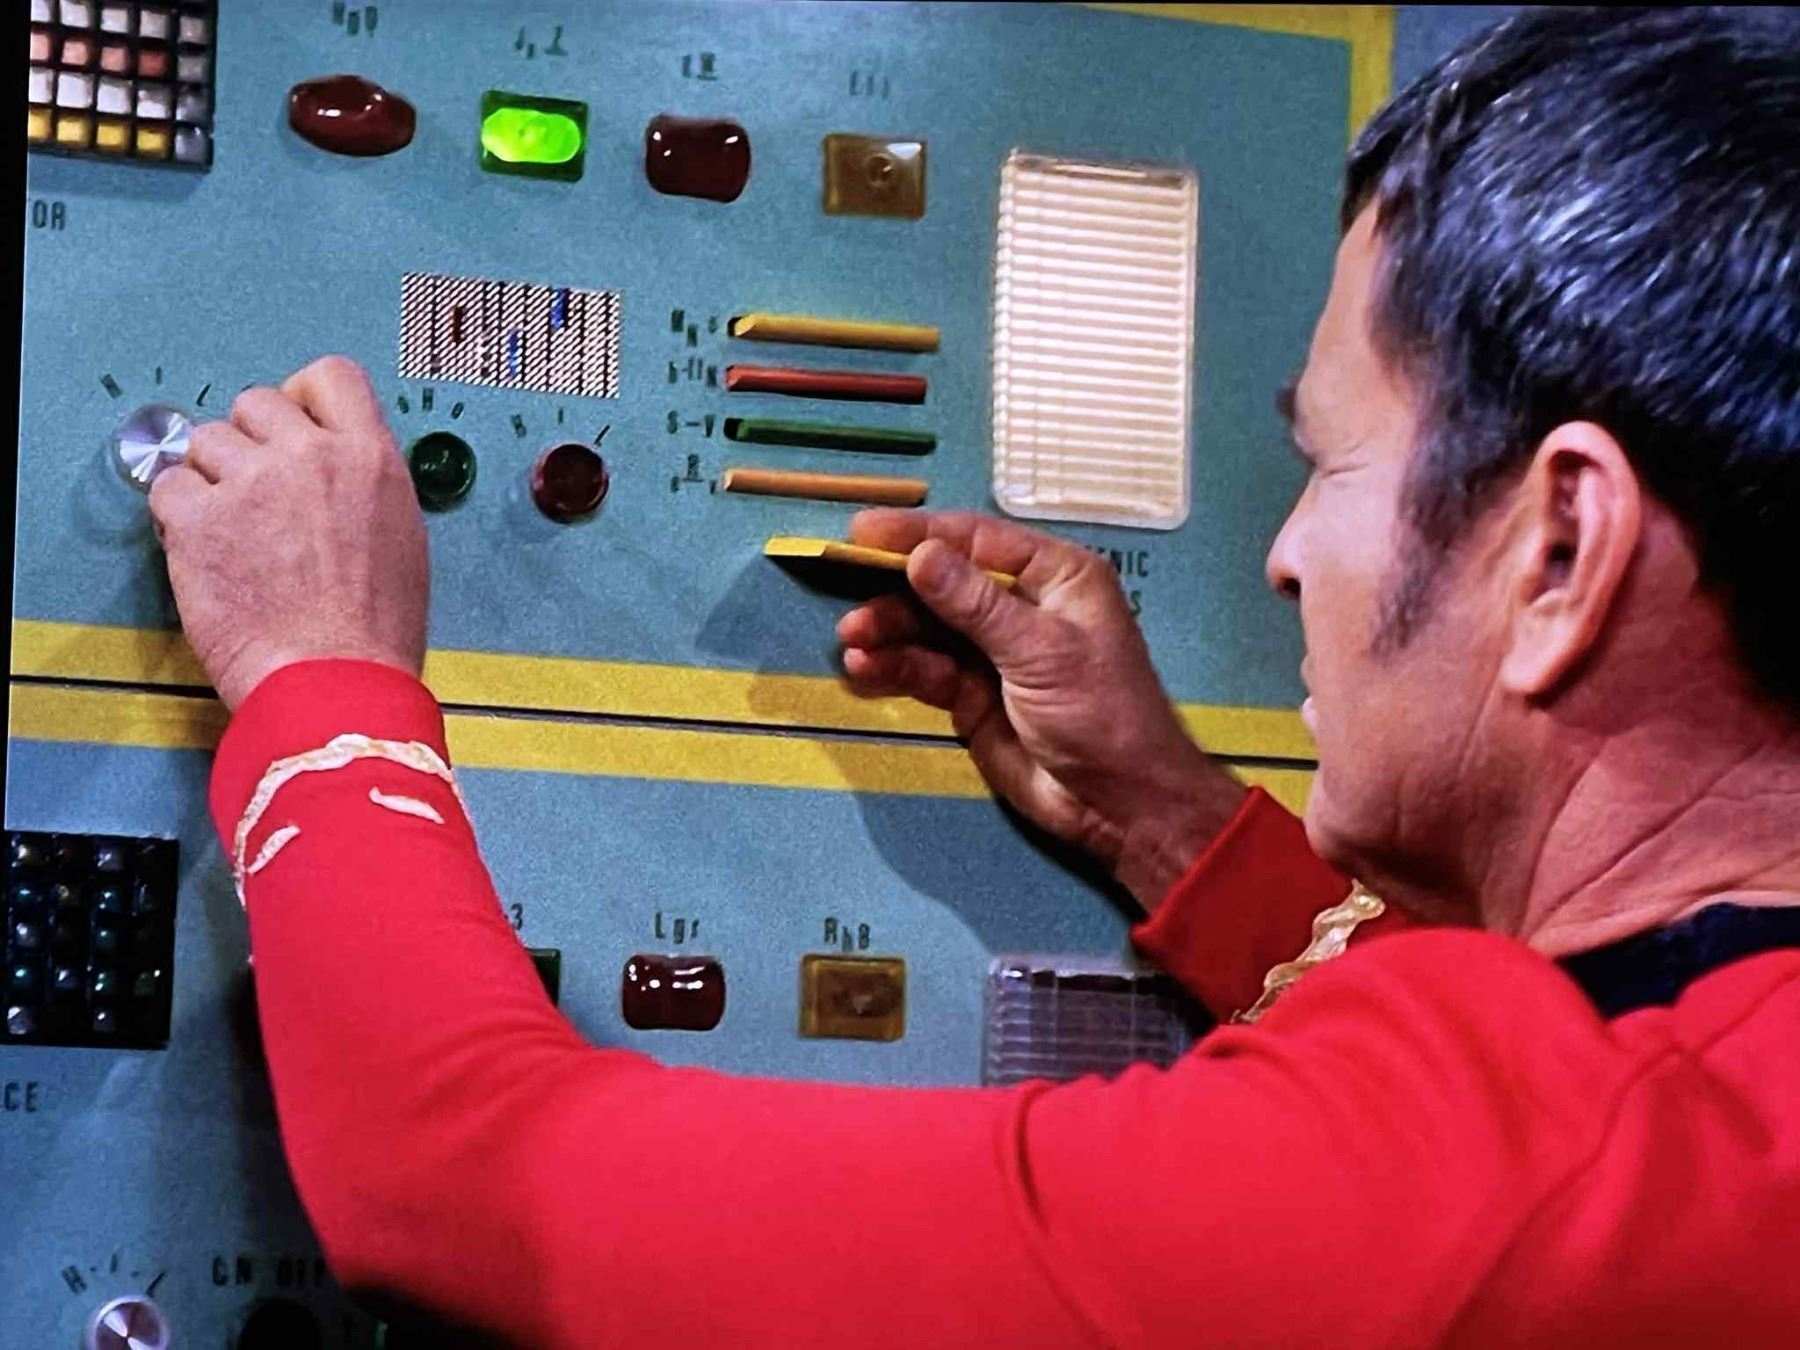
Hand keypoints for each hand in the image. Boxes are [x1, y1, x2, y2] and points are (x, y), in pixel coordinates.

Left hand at [148, 355, 428, 710]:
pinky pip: (169, 488)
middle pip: (256, 401)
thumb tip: (333, 465)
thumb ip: (365, 482)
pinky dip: (179, 517)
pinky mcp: (200, 520)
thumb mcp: (403, 537)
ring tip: (234, 531)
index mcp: (370, 459)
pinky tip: (207, 551)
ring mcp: (252, 483)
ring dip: (212, 479)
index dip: (303, 396)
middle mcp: (311, 457)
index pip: (330, 376)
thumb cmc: (374, 634)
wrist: (337, 685)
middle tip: (257, 492)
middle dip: (251, 443)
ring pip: (206, 441)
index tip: (293, 424)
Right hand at [837, 510, 1247, 910]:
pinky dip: (894, 668)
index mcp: (1055, 576)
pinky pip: (925, 670)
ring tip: (852, 639)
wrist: (1120, 804)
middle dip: (894, 588)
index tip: (862, 531)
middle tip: (844, 591)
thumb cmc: (1100, 712)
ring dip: (887, 630)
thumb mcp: (1040, 651)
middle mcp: (1021, 605)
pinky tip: (865, 670)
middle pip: (943, 581)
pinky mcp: (972, 696)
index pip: (976, 540)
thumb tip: (921, 554)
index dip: (918, 533)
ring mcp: (993, 651)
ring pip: (926, 627)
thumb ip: (976, 604)